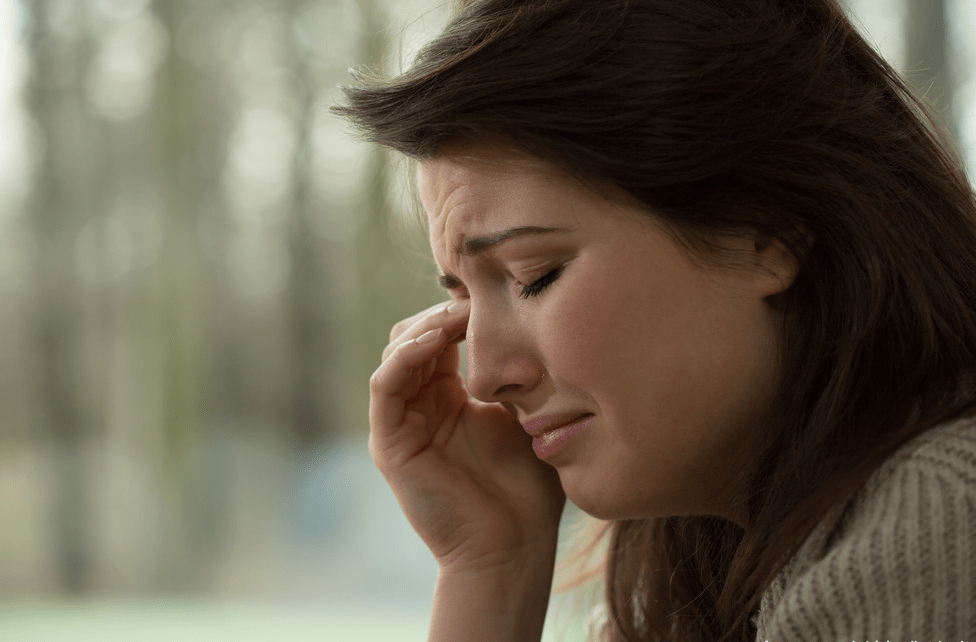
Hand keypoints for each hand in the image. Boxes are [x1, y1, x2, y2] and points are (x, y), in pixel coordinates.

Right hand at [369, 300, 564, 573]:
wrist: (513, 545)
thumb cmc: (528, 487)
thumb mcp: (525, 414)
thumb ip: (513, 375)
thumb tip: (526, 324)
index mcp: (450, 397)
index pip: (443, 337)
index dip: (462, 311)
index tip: (495, 292)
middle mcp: (421, 405)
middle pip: (416, 336)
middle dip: (445, 312)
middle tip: (476, 298)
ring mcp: (402, 423)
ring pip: (398, 352)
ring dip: (426, 326)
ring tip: (459, 314)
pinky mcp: (390, 442)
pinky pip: (385, 386)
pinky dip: (405, 356)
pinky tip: (436, 340)